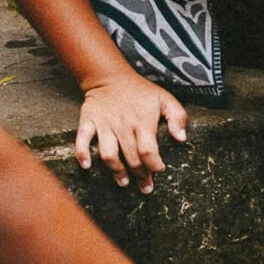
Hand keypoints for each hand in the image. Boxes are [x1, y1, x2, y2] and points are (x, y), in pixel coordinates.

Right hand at [75, 73, 187, 193]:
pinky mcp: (88, 121)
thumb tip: (181, 139)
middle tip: (145, 186)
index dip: (153, 165)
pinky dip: (82, 153)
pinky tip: (86, 166)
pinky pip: (82, 139)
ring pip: (109, 154)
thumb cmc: (141, 92)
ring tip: (123, 182)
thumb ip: (177, 118)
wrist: (110, 77)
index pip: (148, 150)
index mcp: (143, 121)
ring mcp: (104, 124)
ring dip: (116, 171)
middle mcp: (123, 125)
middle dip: (140, 175)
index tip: (158, 170)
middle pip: (131, 157)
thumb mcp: (165, 99)